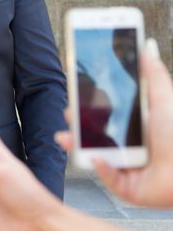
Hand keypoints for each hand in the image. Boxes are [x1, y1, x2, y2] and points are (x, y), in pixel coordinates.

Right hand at [56, 39, 172, 207]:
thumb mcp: (163, 98)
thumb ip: (152, 72)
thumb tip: (146, 46)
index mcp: (133, 123)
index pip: (104, 110)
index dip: (87, 101)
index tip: (76, 91)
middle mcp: (127, 143)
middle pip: (92, 130)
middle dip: (76, 121)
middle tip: (70, 111)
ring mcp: (124, 163)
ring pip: (92, 153)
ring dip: (76, 144)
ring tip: (67, 136)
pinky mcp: (124, 184)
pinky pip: (105, 175)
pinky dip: (99, 167)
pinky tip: (99, 158)